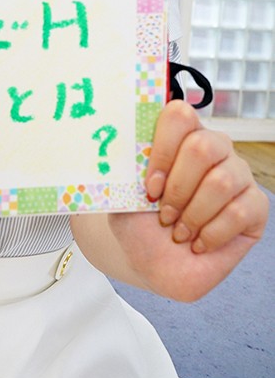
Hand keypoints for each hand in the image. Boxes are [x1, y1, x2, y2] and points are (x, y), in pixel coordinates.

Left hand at [108, 100, 268, 300]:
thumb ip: (126, 167)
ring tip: (179, 231)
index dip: (163, 150)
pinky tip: (198, 242)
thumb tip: (122, 143)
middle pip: (203, 146)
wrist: (154, 262)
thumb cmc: (139, 223)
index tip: (150, 187)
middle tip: (164, 214)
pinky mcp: (255, 206)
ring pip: (222, 181)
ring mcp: (238, 175)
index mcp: (180, 136)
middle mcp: (215, 148)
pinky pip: (239, 212)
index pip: (179, 115)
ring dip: (193, 214)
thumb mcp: (123, 194)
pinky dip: (211, 234)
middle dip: (178, 188)